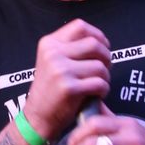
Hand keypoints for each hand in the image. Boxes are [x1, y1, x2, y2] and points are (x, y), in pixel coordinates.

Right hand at [23, 19, 111, 139]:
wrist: (38, 117)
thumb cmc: (52, 90)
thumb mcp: (53, 62)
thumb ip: (71, 49)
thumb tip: (101, 41)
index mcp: (49, 44)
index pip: (80, 26)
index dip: (97, 36)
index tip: (102, 49)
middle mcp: (53, 54)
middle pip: (94, 44)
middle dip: (106, 57)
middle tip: (104, 69)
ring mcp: (60, 70)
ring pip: (100, 65)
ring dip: (105, 77)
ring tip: (98, 85)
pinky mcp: (69, 88)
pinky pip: (100, 83)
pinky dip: (104, 90)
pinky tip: (97, 95)